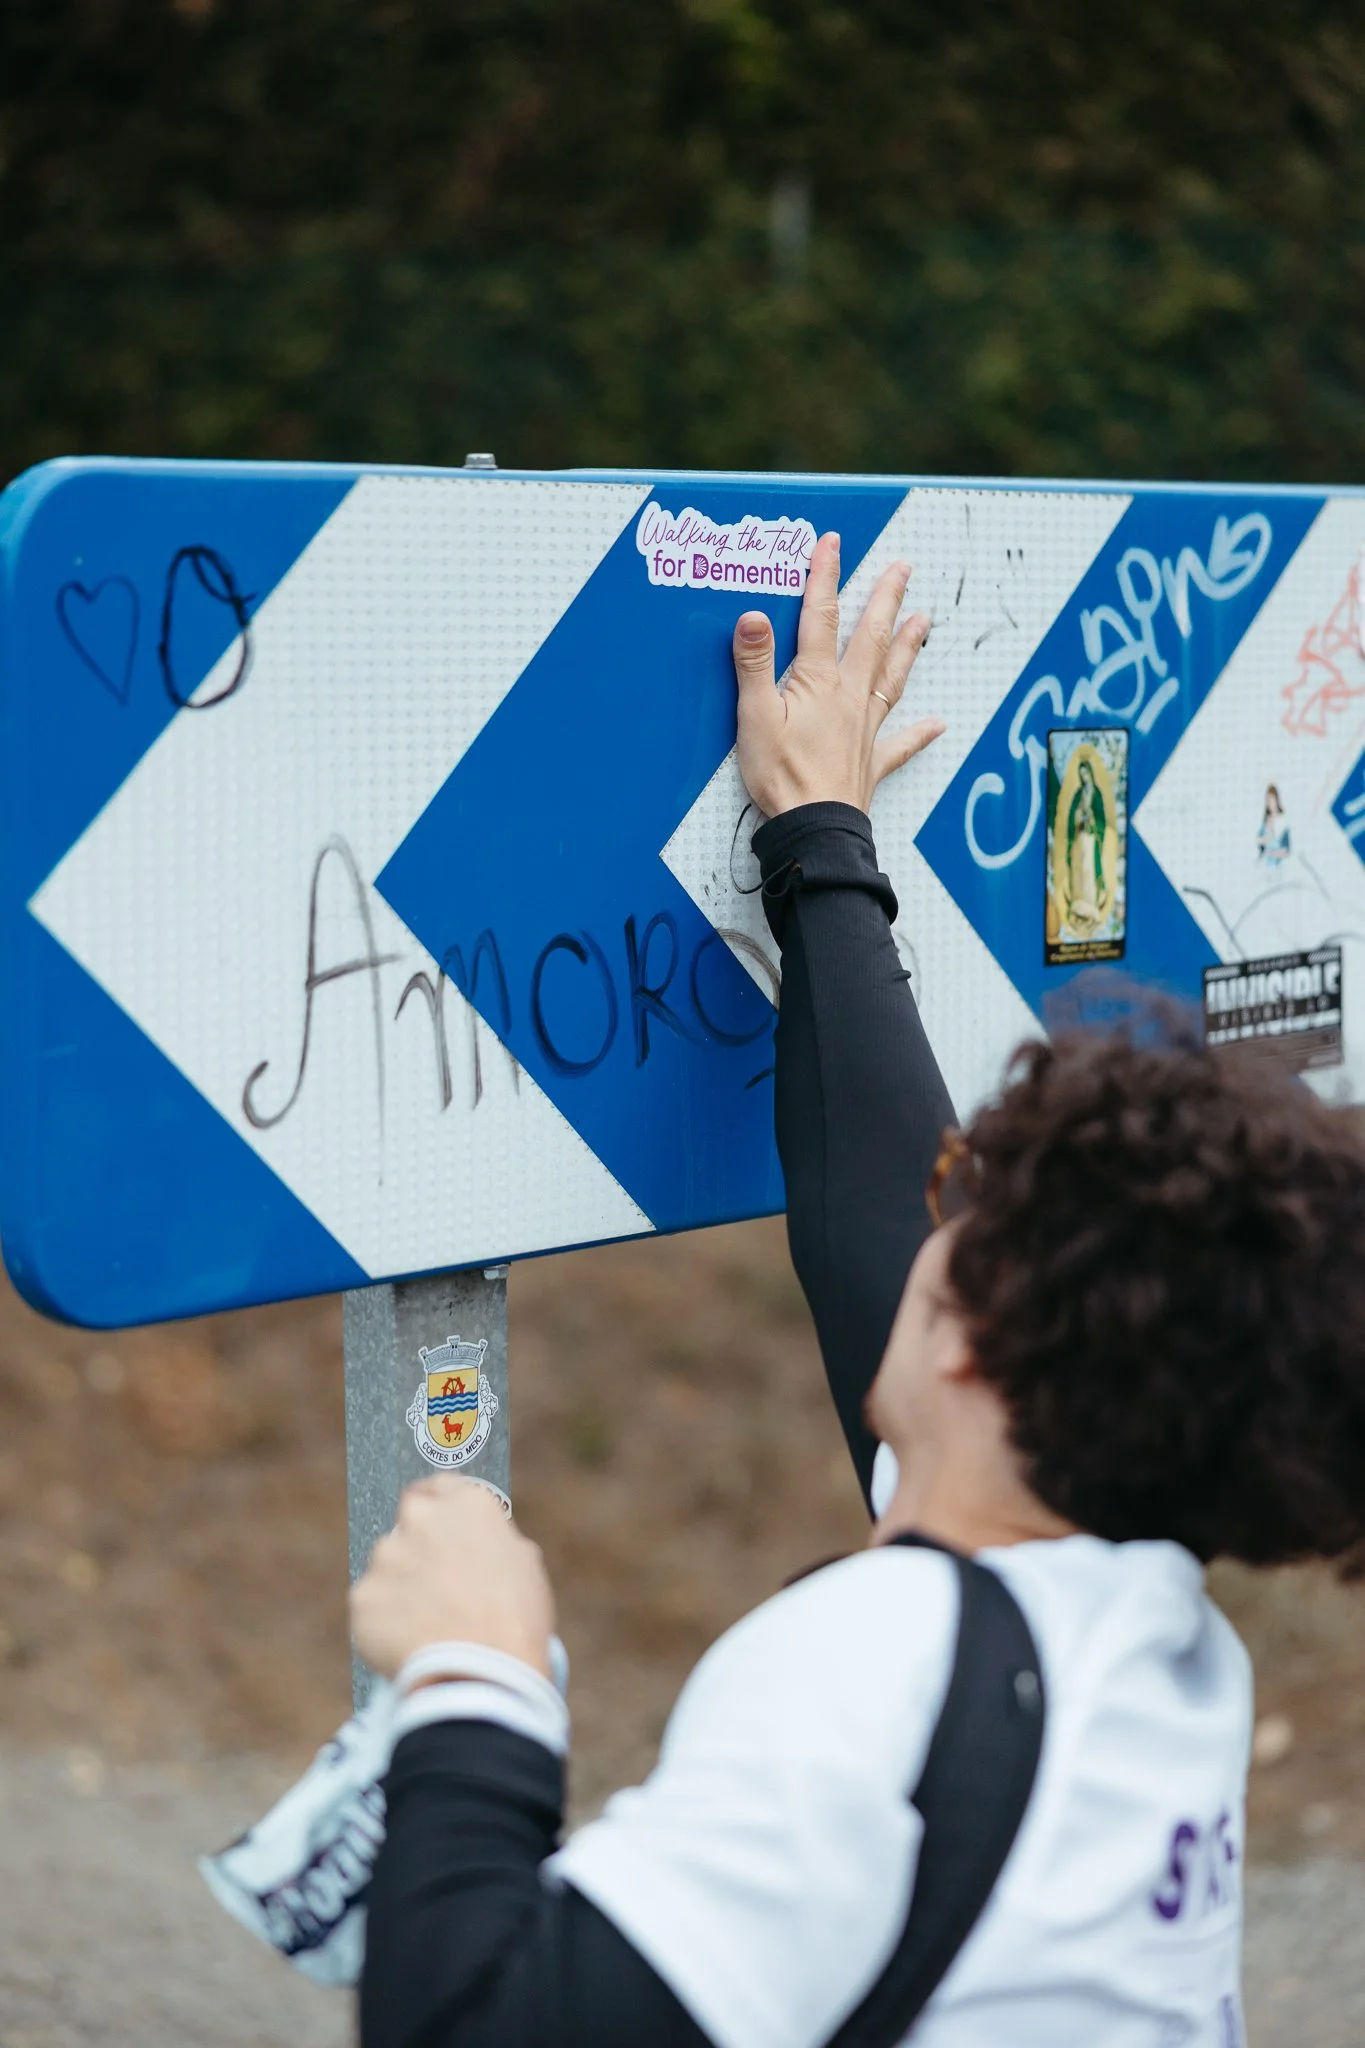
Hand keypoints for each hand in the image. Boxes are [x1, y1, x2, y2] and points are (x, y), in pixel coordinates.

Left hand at [350, 1476, 555, 1679]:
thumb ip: (493, 1541)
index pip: (442, 1486)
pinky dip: (384, 1624)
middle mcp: (421, 1518)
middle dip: (417, 1542)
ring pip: (387, 1565)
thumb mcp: (523, 1565)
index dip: (442, 1508)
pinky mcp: (362, 1595)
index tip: (442, 1528)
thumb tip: (477, 1545)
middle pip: (409, 1519)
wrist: (482, 1673)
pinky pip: (372, 1607)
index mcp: (466, 1503)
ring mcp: (386, 1556)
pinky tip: (408, 1645)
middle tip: (434, 1580)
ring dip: (400, 1586)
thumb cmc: (516, 1621)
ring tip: (426, 1625)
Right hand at [734, 531, 943, 817]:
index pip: (821, 617)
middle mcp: (849, 696)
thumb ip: (754, 664)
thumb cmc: (782, 775)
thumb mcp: (753, 715)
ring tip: (925, 621)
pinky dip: (920, 733)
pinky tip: (938, 724)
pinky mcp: (871, 761)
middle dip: (886, 599)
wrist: (814, 826)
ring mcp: (865, 728)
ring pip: (892, 677)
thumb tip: (752, 616)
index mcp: (818, 681)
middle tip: (903, 569)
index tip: (831, 544)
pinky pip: (900, 744)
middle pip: (871, 638)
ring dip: (909, 647)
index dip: (825, 578)